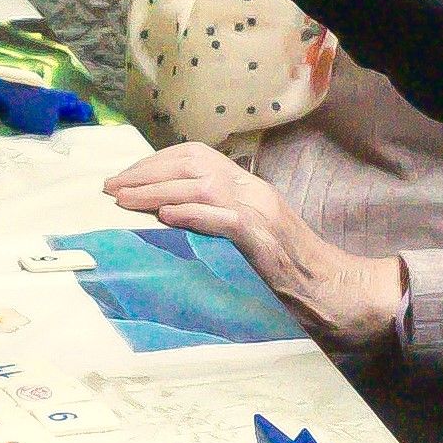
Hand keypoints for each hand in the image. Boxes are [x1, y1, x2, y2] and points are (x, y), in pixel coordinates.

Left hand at [106, 141, 405, 339]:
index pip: (194, 155)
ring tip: (124, 201)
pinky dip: (192, 214)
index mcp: (246, 184)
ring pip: (200, 185)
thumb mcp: (245, 234)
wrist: (331, 288)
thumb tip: (164, 215)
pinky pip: (224, 217)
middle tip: (111, 188)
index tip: (123, 178)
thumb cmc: (284, 269)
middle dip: (146, 173)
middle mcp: (252, 189)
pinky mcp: (263, 236)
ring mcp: (259, 210)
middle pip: (191, 163)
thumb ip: (214, 217)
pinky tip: (165, 217)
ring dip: (156, 190)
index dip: (154, 162)